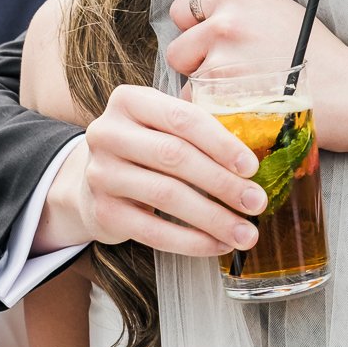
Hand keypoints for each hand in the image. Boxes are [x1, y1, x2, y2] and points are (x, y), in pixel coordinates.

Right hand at [33, 84, 265, 255]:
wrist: (90, 181)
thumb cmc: (145, 149)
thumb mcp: (162, 125)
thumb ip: (199, 130)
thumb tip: (254, 161)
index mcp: (129, 101)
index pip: (183, 118)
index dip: (221, 143)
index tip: (252, 167)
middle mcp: (108, 133)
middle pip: (175, 157)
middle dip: (223, 183)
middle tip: (256, 202)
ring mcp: (101, 173)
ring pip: (166, 195)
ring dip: (213, 218)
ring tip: (245, 233)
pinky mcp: (102, 212)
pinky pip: (153, 231)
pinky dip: (191, 241)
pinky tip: (217, 245)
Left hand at [164, 0, 347, 174]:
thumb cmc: (319, 57)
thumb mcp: (280, 14)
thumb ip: (239, 13)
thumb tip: (202, 22)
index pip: (183, 9)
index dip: (195, 30)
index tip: (209, 46)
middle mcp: (224, 24)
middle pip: (178, 50)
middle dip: (197, 67)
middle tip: (231, 80)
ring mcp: (220, 63)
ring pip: (188, 86)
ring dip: (208, 98)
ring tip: (246, 100)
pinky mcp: (220, 101)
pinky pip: (199, 113)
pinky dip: (216, 120)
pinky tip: (246, 116)